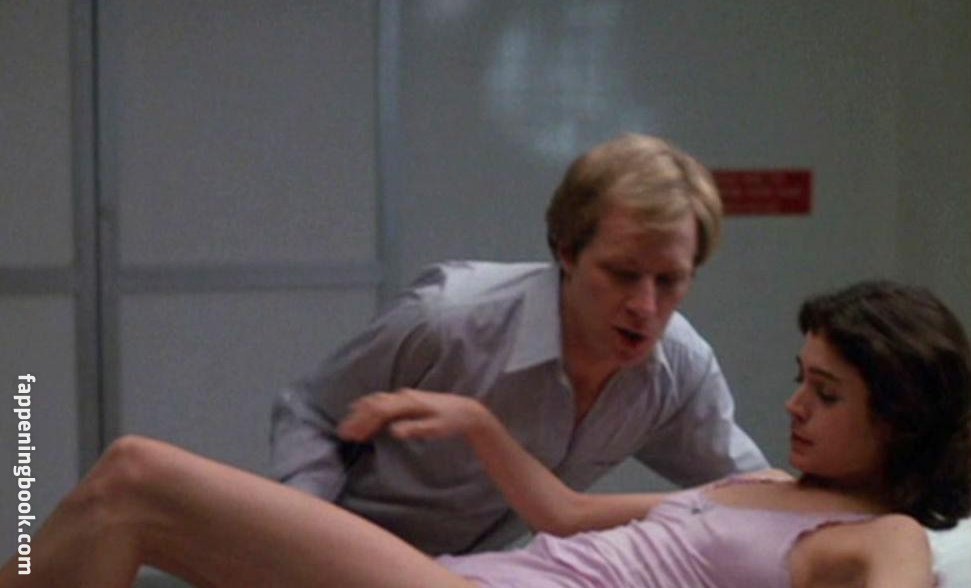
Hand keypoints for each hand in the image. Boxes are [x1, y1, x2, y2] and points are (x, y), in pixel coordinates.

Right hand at [337, 389, 488, 442]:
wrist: (466, 411)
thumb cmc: (452, 422)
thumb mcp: (436, 429)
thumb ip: (415, 429)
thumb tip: (394, 431)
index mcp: (409, 403)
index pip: (379, 411)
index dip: (363, 422)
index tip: (350, 435)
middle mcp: (404, 397)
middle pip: (374, 404)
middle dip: (357, 418)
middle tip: (343, 433)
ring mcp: (405, 397)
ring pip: (376, 401)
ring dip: (362, 413)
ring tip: (349, 427)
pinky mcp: (407, 401)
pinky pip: (383, 402)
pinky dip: (370, 409)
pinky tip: (364, 415)